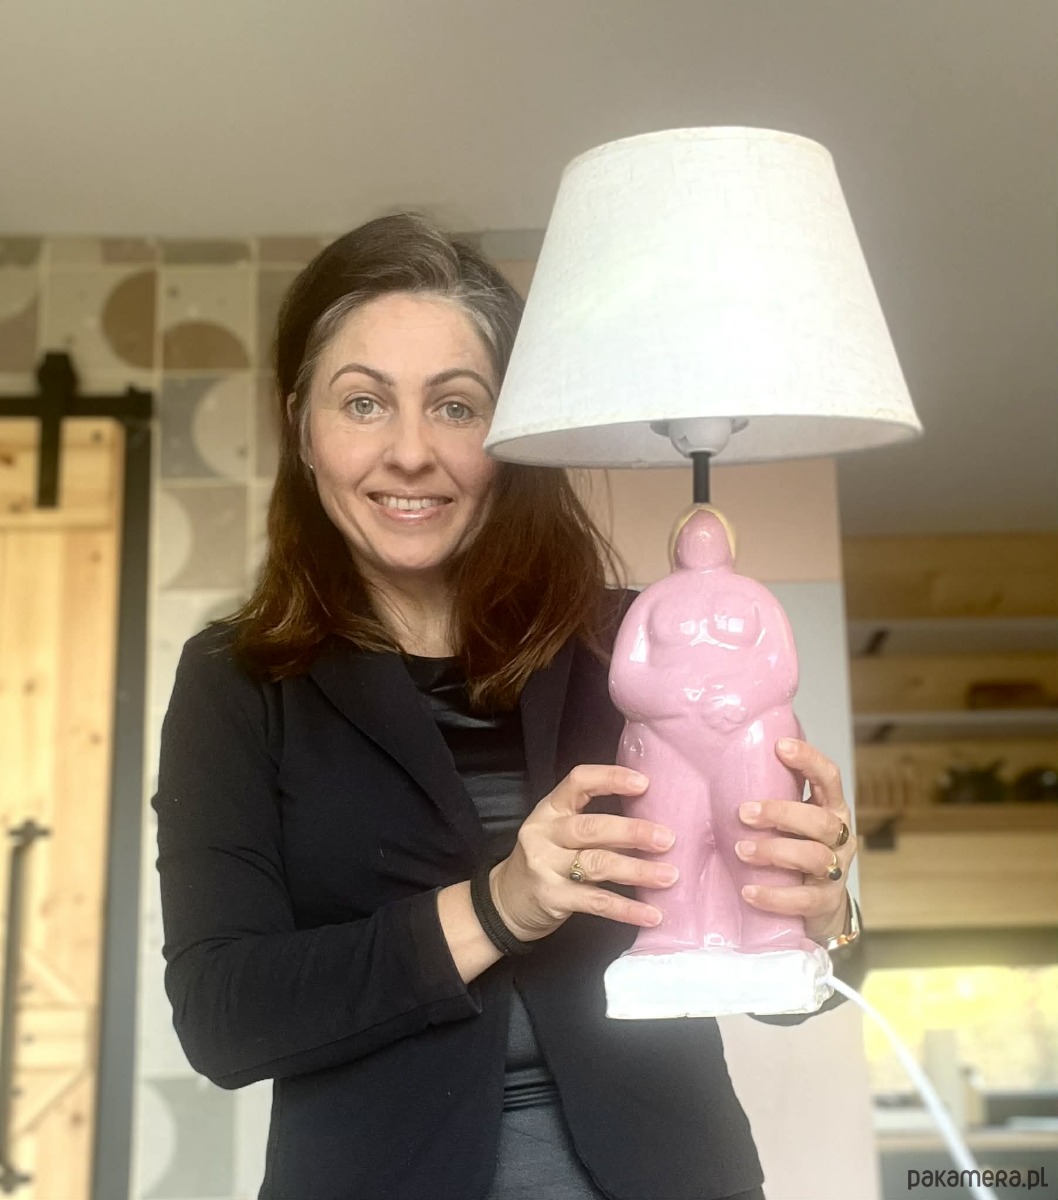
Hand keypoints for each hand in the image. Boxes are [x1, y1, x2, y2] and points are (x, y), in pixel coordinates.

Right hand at [490, 765, 678, 941]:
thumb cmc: (546, 859)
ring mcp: (545, 866)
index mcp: (549, 809)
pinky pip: (595, 902)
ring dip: (637, 871)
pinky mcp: (552, 898)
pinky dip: (627, 909)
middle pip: (591, 827)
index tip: (645, 784)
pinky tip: (652, 914)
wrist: (504, 901)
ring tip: (669, 876)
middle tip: (667, 838)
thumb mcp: (558, 831)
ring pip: (596, 864)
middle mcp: (545, 833)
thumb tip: (653, 821)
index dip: (611, 779)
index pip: (578, 782)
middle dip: (632, 832)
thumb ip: (593, 823)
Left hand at [735, 737, 856, 944]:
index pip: (829, 778)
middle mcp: (840, 837)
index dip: (809, 760)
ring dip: (775, 851)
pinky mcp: (826, 902)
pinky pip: (803, 898)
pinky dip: (774, 895)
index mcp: (831, 809)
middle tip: (743, 813)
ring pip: (813, 856)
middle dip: (781, 813)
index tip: (780, 746)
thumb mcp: (789, 822)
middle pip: (821, 820)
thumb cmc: (794, 851)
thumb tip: (724, 767)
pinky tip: (749, 891)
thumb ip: (773, 798)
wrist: (817, 908)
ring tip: (741, 850)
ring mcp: (836, 870)